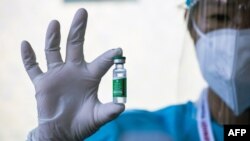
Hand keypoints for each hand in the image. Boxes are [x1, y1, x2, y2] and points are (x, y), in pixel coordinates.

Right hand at [21, 8, 124, 140]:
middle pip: (76, 44)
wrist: (62, 132)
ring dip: (53, 37)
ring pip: (53, 51)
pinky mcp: (42, 82)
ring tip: (55, 23)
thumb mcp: (97, 117)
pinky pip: (33, 67)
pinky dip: (28, 57)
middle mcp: (74, 70)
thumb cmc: (82, 124)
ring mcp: (57, 75)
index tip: (119, 51)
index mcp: (90, 76)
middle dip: (78, 29)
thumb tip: (122, 106)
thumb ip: (109, 111)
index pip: (101, 62)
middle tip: (82, 12)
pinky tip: (25, 44)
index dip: (110, 57)